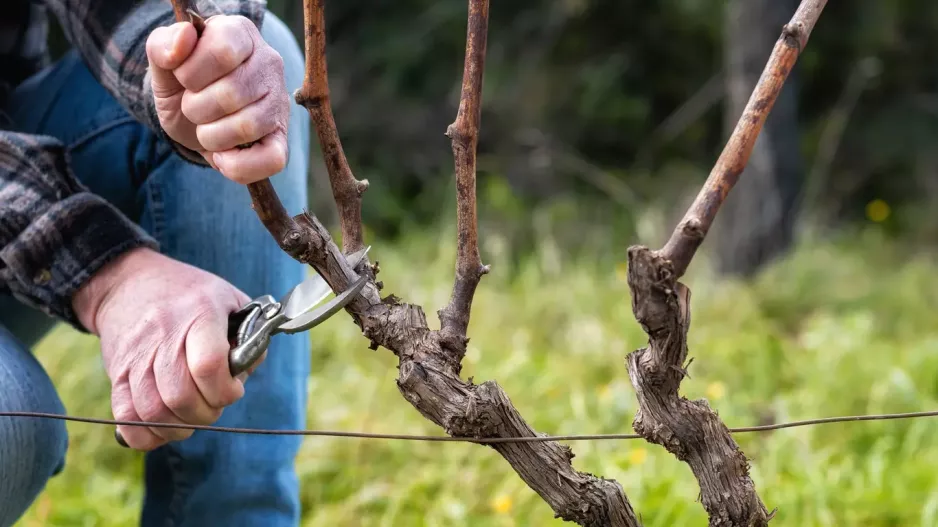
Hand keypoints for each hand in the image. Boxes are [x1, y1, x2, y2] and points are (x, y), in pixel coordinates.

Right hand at [72, 247, 256, 450]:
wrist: (129, 283)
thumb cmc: (191, 296)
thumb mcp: (230, 301)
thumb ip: (249, 340)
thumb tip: (242, 379)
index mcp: (200, 313)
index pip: (208, 365)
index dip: (224, 390)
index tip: (233, 391)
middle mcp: (163, 334)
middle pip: (180, 395)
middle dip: (205, 414)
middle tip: (212, 406)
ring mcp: (135, 355)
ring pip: (152, 412)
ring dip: (178, 428)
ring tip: (190, 417)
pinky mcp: (116, 373)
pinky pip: (124, 418)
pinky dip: (146, 434)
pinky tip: (163, 426)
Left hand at [145, 15, 289, 183]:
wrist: (190, 115)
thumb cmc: (182, 84)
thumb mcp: (163, 65)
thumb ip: (162, 46)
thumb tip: (183, 38)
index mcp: (240, 33)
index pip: (223, 49)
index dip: (192, 72)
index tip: (184, 78)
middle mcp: (269, 63)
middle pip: (232, 93)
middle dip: (197, 108)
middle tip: (194, 107)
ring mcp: (279, 102)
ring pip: (248, 126)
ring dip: (211, 136)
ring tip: (206, 129)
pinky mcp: (282, 138)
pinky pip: (272, 160)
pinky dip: (238, 166)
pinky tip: (223, 156)